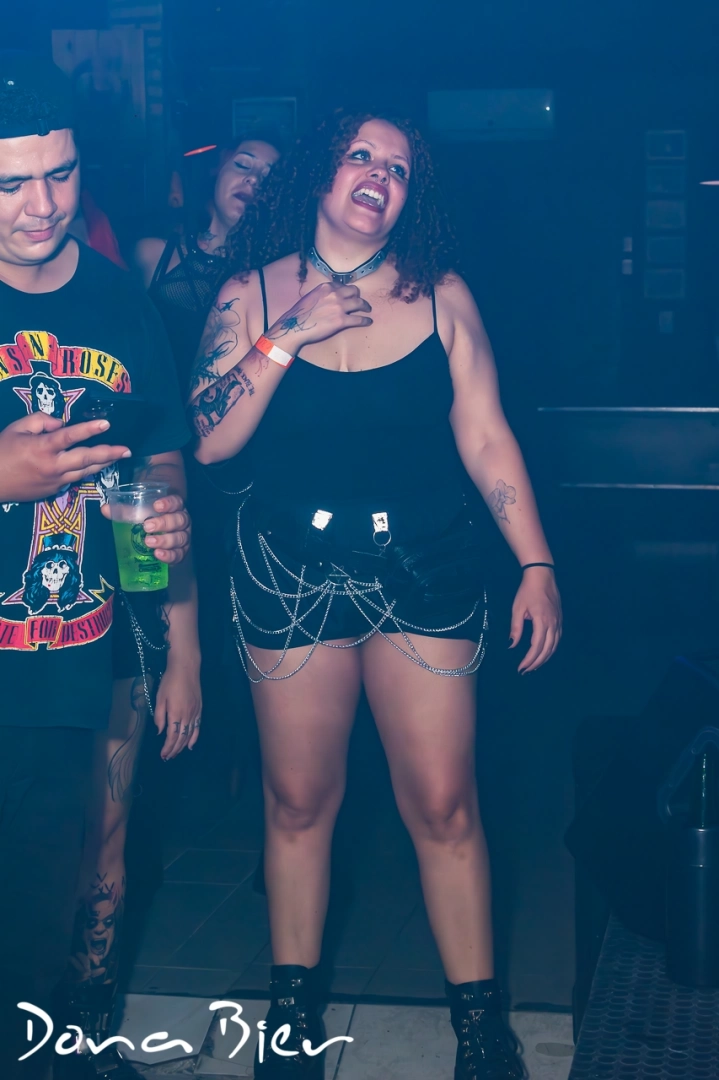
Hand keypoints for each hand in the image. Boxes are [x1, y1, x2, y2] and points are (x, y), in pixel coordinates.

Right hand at [0, 413, 129, 502]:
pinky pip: (74, 479)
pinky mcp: (54, 491)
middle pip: (87, 459)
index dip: (89, 429)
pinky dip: (86, 471)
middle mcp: (53, 466)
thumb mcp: (17, 428)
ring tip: (119, 457)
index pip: (70, 436)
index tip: (106, 424)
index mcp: (42, 447)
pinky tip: (96, 466)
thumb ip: (41, 420)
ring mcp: (55, 481)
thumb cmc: (1, 451)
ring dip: (103, 464)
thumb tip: (62, 424)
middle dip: (109, 454)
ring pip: (85, 472)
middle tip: (127, 450)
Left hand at [101, 493, 190, 563]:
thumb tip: (106, 510)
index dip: (169, 503)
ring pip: (180, 538)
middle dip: (164, 523)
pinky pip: (179, 555)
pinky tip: (158, 555)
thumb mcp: (138, 513)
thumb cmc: (149, 519)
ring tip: (149, 542)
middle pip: (179, 520)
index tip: (156, 506)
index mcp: (175, 507)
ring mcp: (183, 537)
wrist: (159, 533)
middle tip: (147, 526)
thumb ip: (124, 510)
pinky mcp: (181, 552)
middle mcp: (182, 521)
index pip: (176, 502)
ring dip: (165, 540)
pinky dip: (169, 555)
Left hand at [154, 654, 201, 759]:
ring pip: (189, 735)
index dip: (167, 747)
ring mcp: (195, 713)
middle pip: (181, 738)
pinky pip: (197, 727)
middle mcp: (187, 716)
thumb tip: (159, 731)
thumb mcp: (160, 698)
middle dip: (174, 750)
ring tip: (176, 753)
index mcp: (175, 713)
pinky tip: (190, 745)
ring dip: (183, 746)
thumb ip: (159, 716)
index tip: (162, 755)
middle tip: (168, 757)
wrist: (186, 668)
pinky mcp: (199, 710)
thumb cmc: (170, 681)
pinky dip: (194, 738)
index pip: (172, 736)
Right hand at [267, 281, 371, 351]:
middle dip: (358, 296)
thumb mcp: (311, 296)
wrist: (295, 326)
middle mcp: (335, 294)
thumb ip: (323, 294)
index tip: (350, 295)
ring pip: (359, 303)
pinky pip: (358, 319)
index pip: (343, 286)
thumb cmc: (300, 313)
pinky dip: (365, 320)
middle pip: (354, 291)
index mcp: (326, 287)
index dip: (348, 291)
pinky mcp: (341, 320)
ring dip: (365, 307)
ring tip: (368, 310)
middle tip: (361, 302)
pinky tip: (368, 321)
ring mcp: (339, 307)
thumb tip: (329, 298)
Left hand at [509, 567, 561, 673]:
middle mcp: (553, 624)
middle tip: (526, 670)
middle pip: (547, 649)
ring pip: (554, 646)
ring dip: (544, 658)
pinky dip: (551, 649)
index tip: (521, 667)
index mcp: (541, 621)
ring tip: (534, 666)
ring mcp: (558, 622)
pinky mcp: (560, 620)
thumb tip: (512, 645)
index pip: (536, 646)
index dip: (529, 659)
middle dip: (536, 662)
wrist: (542, 576)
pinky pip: (557, 639)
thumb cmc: (527, 591)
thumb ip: (516, 628)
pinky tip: (544, 654)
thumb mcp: (517, 609)